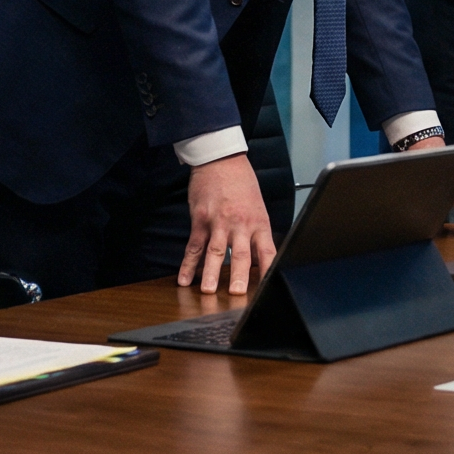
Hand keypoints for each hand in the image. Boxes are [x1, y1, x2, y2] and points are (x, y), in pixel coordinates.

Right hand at [181, 152, 276, 293]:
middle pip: (240, 255)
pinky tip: (184, 279)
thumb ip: (258, 232)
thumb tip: (261, 258)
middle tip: (236, 293)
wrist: (221, 160)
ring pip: (215, 252)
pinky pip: (194, 246)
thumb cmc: (242, 183)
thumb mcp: (258, 207)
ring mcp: (219, 222)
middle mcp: (240, 224)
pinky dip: (188, 264)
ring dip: (211, 273)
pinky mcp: (201, 220)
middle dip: (238, 276)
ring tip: (209, 291)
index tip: (268, 287)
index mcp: (259, 223)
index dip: (268, 271)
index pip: (268, 252)